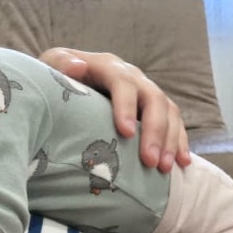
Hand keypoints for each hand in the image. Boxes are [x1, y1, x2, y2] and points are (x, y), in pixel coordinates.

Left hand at [39, 47, 190, 172]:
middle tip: (149, 161)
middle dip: (154, 131)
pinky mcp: (154, 108)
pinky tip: (181, 163)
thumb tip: (77, 67)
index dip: (127, 106)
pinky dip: (179, 142)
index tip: (126, 133)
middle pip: (153, 98)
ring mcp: (145, 91)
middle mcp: (132, 76)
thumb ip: (60, 64)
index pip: (122, 82)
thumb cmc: (56, 76)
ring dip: (170, 140)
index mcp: (108, 66)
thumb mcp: (51, 65)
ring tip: (163, 168)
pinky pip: (175, 122)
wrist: (66, 80)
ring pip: (168, 111)